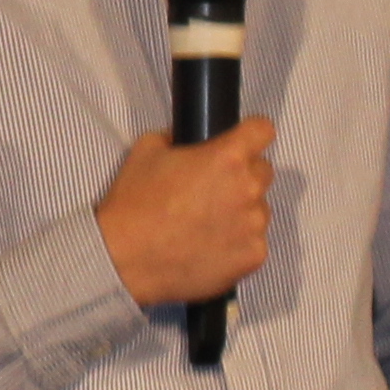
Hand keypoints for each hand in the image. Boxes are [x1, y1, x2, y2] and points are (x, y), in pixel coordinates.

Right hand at [94, 118, 274, 308]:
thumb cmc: (135, 206)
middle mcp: (248, 188)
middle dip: (243, 176)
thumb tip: (184, 141)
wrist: (126, 258)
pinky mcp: (253, 256)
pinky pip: (255, 242)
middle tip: (212, 190)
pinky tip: (210, 245)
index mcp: (228, 157)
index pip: (263, 131)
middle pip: (263, 172)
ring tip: (206, 224)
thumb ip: (175, 138)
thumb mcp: (146, 151)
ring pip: (259, 209)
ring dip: (242, 212)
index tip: (245, 143)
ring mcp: (254, 225)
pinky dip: (238, 243)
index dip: (252, 135)